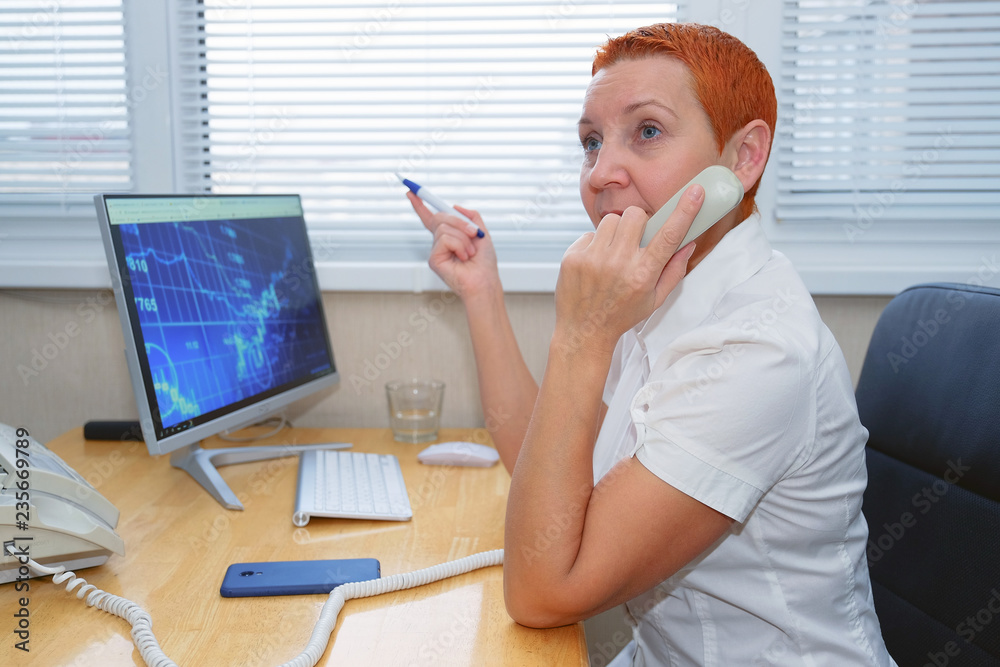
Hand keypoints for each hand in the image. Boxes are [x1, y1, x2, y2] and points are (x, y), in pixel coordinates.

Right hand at [406, 191, 499, 298]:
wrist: (485, 281)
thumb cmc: (484, 263)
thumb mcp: (482, 233)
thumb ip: (471, 216)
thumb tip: (455, 206)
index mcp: (449, 236)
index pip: (431, 217)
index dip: (420, 204)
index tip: (411, 191)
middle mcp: (439, 242)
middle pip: (439, 217)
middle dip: (459, 222)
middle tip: (475, 233)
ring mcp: (435, 250)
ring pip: (445, 228)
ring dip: (464, 238)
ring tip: (470, 252)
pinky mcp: (434, 259)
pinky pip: (445, 239)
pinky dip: (460, 246)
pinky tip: (463, 258)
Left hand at [553, 185, 703, 354]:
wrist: (583, 331)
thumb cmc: (622, 315)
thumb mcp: (655, 300)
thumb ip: (674, 270)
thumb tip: (689, 242)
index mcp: (643, 275)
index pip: (668, 236)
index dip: (684, 211)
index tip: (695, 192)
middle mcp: (618, 264)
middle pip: (635, 215)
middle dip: (638, 222)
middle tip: (635, 239)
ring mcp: (593, 259)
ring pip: (611, 220)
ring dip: (616, 232)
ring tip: (612, 254)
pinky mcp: (573, 257)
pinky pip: (590, 233)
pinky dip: (595, 244)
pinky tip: (594, 264)